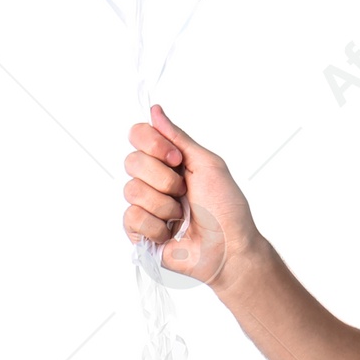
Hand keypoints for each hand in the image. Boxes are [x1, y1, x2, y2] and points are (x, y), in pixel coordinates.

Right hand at [123, 104, 261, 289]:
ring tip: (182, 215)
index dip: (152, 143)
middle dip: (163, 178)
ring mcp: (146, 205)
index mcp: (170, 160)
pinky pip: (131, 217)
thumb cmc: (226, 208)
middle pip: (132, 161)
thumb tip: (155, 111)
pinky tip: (171, 232)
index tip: (176, 158)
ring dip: (164, 204)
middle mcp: (154, 179)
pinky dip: (156, 225)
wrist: (229, 248)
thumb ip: (179, 138)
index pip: (139, 135)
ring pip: (131, 190)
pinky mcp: (139, 231)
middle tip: (184, 191)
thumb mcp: (208, 164)